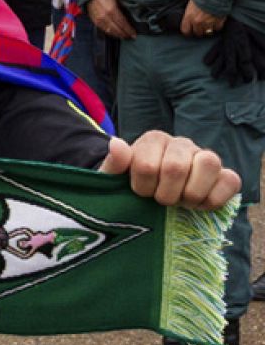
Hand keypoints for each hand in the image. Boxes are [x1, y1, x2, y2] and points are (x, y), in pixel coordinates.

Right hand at [87, 0, 134, 39]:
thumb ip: (122, 8)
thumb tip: (131, 16)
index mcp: (112, 10)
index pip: (122, 23)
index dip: (129, 30)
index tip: (134, 34)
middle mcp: (105, 17)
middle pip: (117, 29)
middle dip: (124, 34)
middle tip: (131, 37)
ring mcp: (99, 20)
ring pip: (110, 31)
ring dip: (118, 35)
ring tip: (124, 36)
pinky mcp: (95, 22)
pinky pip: (104, 30)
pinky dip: (111, 33)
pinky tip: (115, 34)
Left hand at [99, 132, 238, 210]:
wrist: (151, 199)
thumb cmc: (131, 186)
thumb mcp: (114, 178)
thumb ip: (114, 163)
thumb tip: (117, 143)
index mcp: (154, 139)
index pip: (147, 166)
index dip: (142, 188)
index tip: (140, 193)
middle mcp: (182, 143)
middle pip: (176, 167)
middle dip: (165, 194)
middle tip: (161, 200)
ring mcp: (206, 157)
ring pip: (209, 163)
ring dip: (191, 194)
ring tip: (181, 202)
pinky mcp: (225, 175)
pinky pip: (231, 181)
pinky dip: (214, 199)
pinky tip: (199, 205)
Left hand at [181, 0, 225, 37]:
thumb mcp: (191, 3)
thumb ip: (190, 13)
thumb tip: (190, 18)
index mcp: (189, 17)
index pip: (185, 30)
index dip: (188, 31)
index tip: (190, 30)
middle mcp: (197, 22)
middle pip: (198, 33)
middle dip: (199, 30)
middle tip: (202, 25)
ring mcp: (208, 23)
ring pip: (207, 32)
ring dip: (208, 28)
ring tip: (209, 23)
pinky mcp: (218, 22)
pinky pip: (217, 28)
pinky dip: (217, 25)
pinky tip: (216, 21)